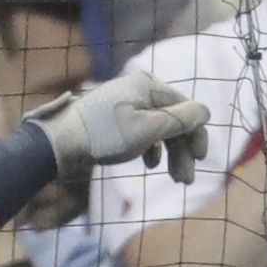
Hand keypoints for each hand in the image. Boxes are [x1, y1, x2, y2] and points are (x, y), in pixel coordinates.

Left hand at [35, 66, 209, 189]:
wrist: (59, 143)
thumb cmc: (104, 136)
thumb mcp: (148, 129)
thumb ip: (180, 120)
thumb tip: (206, 111)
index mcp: (147, 85)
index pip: (185, 108)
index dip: (196, 133)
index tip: (200, 160)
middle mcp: (138, 89)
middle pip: (173, 120)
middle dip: (182, 150)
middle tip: (185, 180)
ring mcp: (126, 103)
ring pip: (159, 128)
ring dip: (170, 153)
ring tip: (173, 179)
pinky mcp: (115, 118)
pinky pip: (143, 131)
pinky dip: (151, 148)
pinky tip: (149, 164)